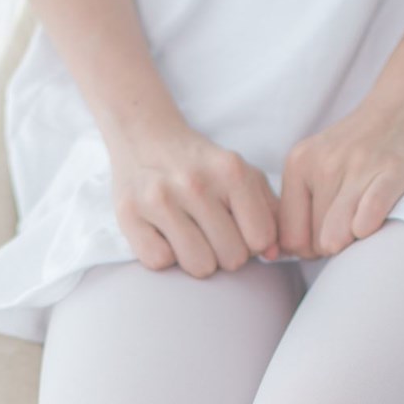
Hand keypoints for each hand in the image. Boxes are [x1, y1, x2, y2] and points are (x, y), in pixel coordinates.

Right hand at [107, 120, 281, 276]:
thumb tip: (275, 255)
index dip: (252, 242)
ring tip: (189, 234)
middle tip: (210, 231)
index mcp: (231, 170)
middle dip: (225, 252)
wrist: (145, 137)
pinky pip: (160, 262)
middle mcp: (195, 182)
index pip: (260, 239)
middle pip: (232, 259)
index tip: (238, 228)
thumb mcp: (243, 175)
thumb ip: (269, 212)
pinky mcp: (128, 214)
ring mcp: (158, 198)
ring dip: (196, 258)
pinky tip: (163, 232)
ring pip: (198, 266)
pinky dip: (164, 254)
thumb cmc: (201, 166)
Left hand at [279, 78, 403, 260]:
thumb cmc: (361, 143)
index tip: (328, 233)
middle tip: (352, 223)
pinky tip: (374, 217)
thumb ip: (300, 203)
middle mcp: (322, 164)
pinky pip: (367, 217)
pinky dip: (368, 227)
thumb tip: (287, 253)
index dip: (309, 248)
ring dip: (353, 241)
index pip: (289, 237)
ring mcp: (357, 167)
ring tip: (365, 218)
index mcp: (298, 164)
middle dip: (334, 244)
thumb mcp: (318, 163)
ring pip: (336, 239)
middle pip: (315, 243)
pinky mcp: (392, 171)